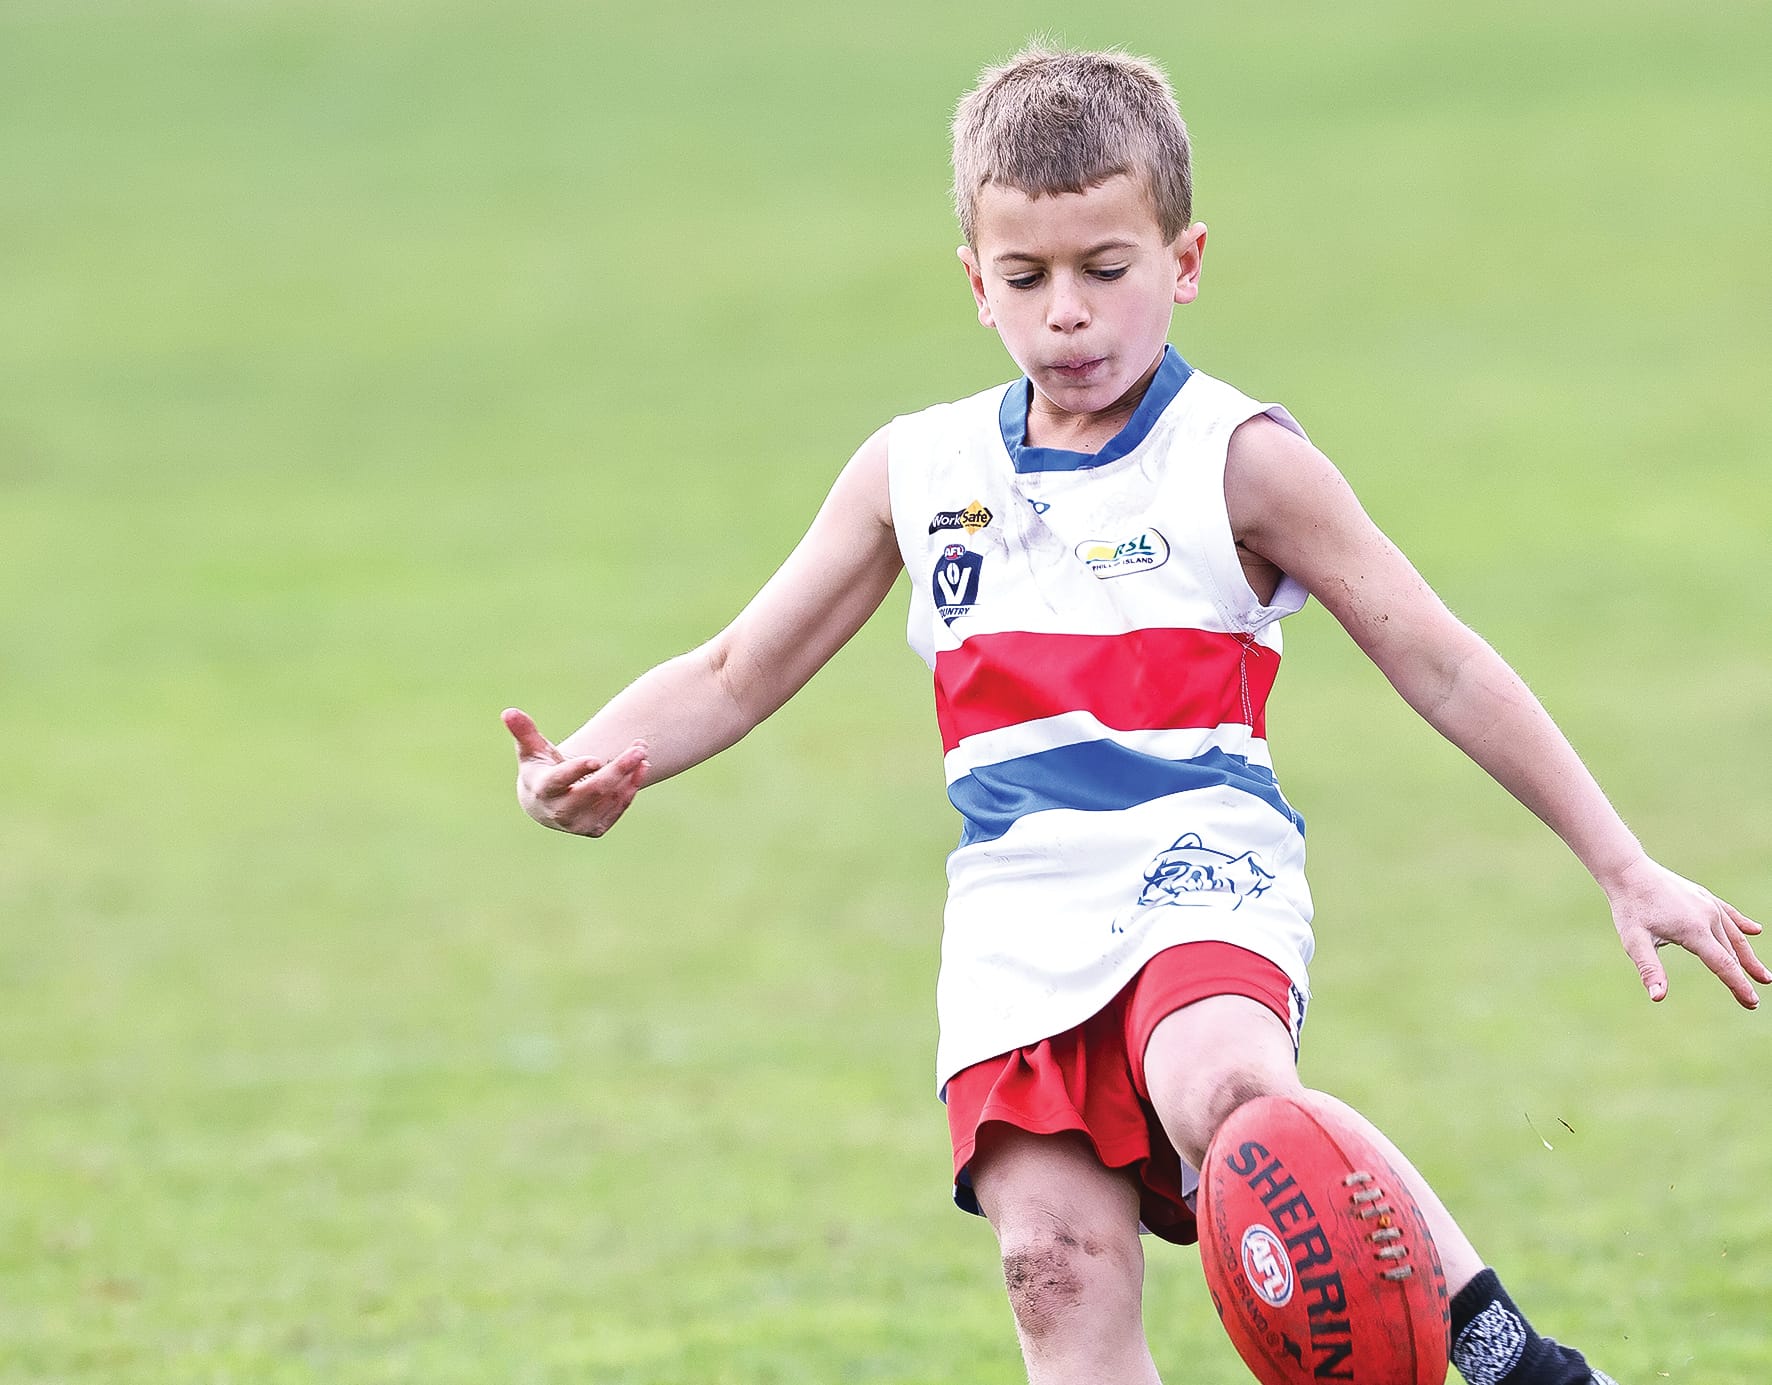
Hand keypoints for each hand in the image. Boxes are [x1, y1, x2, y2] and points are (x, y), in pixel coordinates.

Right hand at [502, 707, 648, 837]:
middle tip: (639, 748)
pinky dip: (631, 788)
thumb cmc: (540, 769)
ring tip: (641, 750)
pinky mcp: (594, 830)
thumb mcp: (530, 750)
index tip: (596, 759)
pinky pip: (617, 808)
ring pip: (610, 798)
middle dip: (618, 768)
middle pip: (593, 790)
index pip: (560, 780)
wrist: (545, 805)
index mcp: (542, 789)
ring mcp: (578, 824)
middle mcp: (559, 811)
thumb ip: (524, 731)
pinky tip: (641, 768)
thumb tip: (508, 711)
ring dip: (629, 774)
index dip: (577, 770)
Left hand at [1606, 857, 1768, 1007]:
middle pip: (1731, 953)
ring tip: (1763, 976)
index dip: (1738, 986)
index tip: (1752, 1003)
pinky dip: (1742, 924)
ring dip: (1748, 957)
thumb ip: (1649, 968)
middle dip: (1743, 978)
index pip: (1724, 965)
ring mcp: (1708, 904)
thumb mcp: (1634, 940)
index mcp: (1694, 930)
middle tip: (1752, 1004)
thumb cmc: (1629, 908)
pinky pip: (1729, 913)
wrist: (1628, 871)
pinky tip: (1755, 930)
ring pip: (1734, 935)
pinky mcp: (1703, 895)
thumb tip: (1657, 997)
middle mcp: (1708, 916)